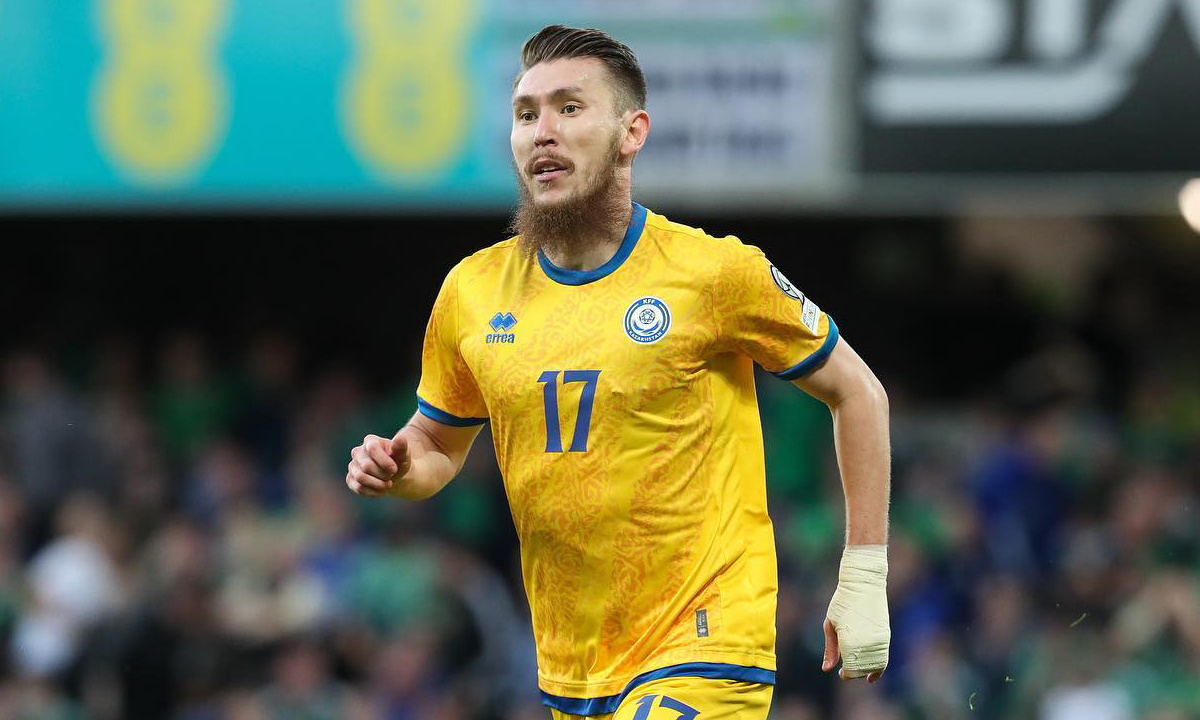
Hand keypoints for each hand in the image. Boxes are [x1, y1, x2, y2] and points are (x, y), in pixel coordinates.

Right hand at [346, 430, 409, 497]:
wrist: (394, 474)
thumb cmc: (399, 461)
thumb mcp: (404, 454)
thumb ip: (401, 447)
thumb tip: (400, 438)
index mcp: (370, 441)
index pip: (372, 449)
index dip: (384, 462)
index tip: (394, 469)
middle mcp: (358, 452)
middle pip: (367, 467)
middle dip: (383, 475)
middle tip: (391, 476)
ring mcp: (353, 466)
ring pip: (361, 478)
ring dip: (378, 485)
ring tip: (388, 484)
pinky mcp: (351, 479)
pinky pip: (358, 488)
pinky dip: (373, 492)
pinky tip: (381, 490)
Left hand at [821, 545, 889, 682]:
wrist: (863, 584)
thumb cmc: (842, 602)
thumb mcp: (830, 625)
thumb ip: (830, 649)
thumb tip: (827, 669)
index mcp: (850, 642)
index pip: (851, 670)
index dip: (846, 674)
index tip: (840, 673)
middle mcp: (867, 643)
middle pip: (863, 670)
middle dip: (855, 673)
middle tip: (845, 671)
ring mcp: (879, 640)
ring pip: (876, 666)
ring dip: (867, 671)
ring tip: (859, 670)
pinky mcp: (886, 635)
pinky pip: (885, 657)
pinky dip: (880, 667)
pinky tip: (873, 673)